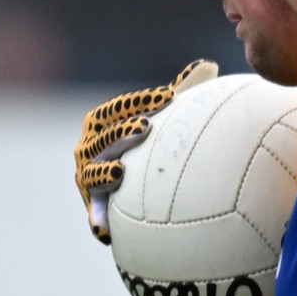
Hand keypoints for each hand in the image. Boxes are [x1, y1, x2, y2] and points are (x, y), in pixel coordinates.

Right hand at [74, 59, 216, 241]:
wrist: (135, 182)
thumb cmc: (152, 142)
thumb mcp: (165, 117)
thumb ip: (183, 91)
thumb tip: (208, 64)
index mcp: (103, 120)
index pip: (121, 107)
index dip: (142, 101)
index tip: (169, 96)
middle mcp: (89, 146)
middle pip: (105, 137)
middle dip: (122, 132)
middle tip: (146, 127)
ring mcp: (88, 175)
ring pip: (92, 173)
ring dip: (104, 173)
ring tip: (121, 173)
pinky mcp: (95, 203)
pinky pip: (96, 212)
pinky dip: (98, 219)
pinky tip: (105, 231)